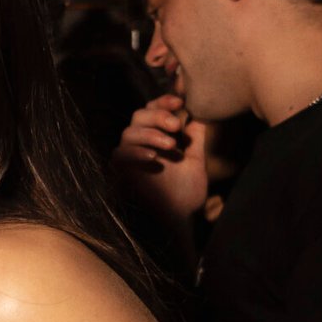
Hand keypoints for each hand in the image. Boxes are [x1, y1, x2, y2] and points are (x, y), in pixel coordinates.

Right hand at [110, 94, 206, 222]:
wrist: (178, 220)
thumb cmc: (186, 193)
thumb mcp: (195, 160)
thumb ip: (195, 137)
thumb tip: (202, 112)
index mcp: (157, 137)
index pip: (153, 110)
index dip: (163, 101)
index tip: (180, 101)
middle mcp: (140, 144)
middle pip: (138, 116)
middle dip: (158, 116)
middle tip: (176, 125)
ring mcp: (129, 158)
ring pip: (129, 133)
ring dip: (150, 135)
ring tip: (170, 146)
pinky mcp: (119, 173)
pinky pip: (120, 155)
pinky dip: (136, 153)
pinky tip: (154, 158)